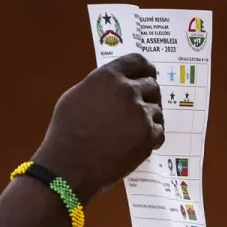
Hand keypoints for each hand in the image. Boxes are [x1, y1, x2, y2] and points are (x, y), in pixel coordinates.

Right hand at [35, 52, 165, 203]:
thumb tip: (114, 84)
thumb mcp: (76, 96)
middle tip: (141, 108)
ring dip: (149, 118)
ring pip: (157, 110)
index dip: (145, 69)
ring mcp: (140, 113)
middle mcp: (127, 90)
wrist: (69, 165)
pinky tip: (137, 143)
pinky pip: (159, 131)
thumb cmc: (66, 132)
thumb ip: (100, 85)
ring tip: (132, 131)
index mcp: (108, 76)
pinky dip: (151, 138)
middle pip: (152, 85)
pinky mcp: (148, 135)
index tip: (148, 75)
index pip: (138, 62)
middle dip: (148, 96)